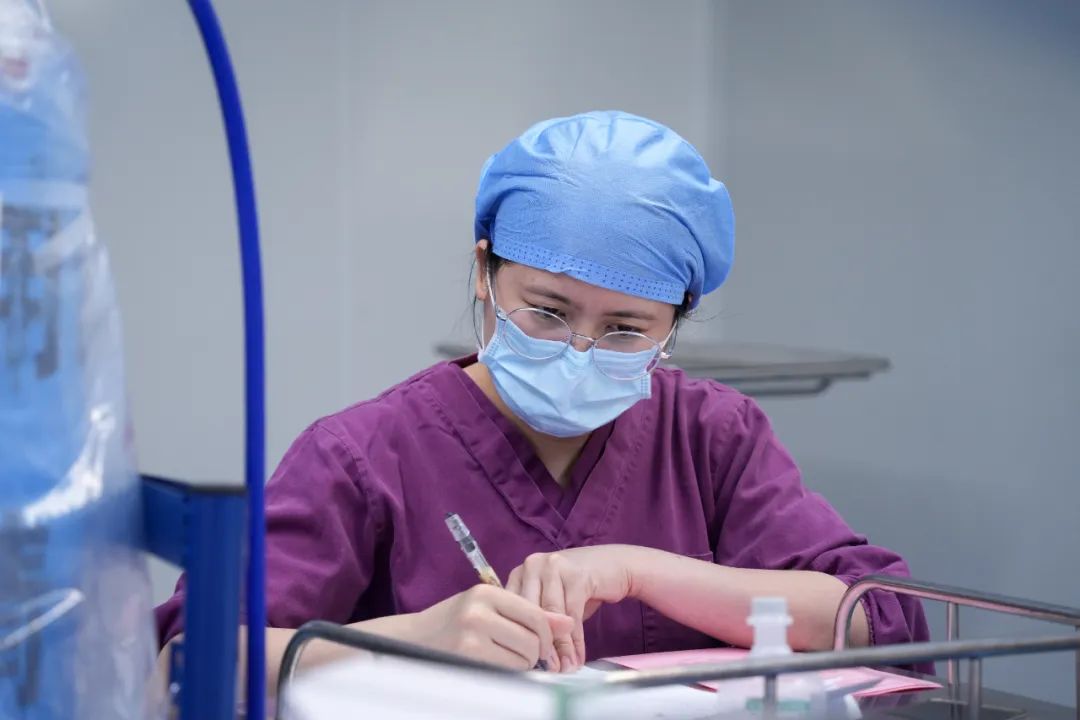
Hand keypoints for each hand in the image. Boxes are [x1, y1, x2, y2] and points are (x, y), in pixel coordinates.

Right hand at [399, 584, 573, 670]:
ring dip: (521, 664)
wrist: (412, 640)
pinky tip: (493, 665)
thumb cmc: (453, 624)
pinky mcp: (468, 657)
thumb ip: (526, 613)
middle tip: (524, 656)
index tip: (541, 645)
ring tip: (504, 659)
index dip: (545, 635)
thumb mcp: (486, 608)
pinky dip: (508, 673)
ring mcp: (472, 634)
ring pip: (523, 657)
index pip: (536, 615)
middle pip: (533, 638)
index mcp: (487, 593)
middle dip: (535, 653)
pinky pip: (507, 670)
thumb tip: (567, 623)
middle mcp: (480, 610)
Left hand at [506, 545, 636, 671]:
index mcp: (520, 572)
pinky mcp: (576, 575)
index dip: (520, 638)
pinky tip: (578, 657)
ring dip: (559, 647)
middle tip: (548, 671)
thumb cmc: (580, 587)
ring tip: (564, 668)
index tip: (527, 664)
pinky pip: (572, 614)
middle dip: (539, 645)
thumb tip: (530, 657)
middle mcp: (533, 565)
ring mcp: (554, 566)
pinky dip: (575, 640)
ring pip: (551, 615)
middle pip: (529, 611)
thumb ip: (538, 621)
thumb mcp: (552, 601)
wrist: (615, 566)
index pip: (511, 609)